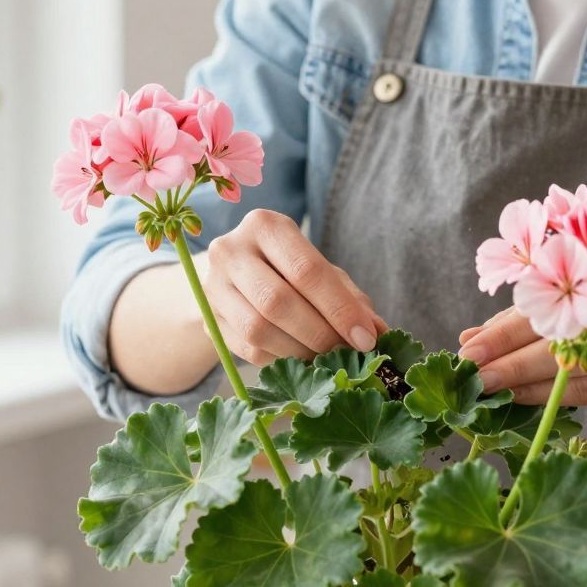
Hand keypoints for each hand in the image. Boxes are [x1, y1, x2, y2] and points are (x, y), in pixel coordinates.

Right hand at [204, 209, 383, 366]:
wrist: (235, 276)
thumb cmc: (288, 269)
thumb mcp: (320, 270)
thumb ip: (349, 297)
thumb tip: (378, 332)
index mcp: (265, 226)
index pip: (306, 270)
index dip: (339, 309)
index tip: (366, 338)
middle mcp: (230, 250)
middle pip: (277, 301)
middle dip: (319, 333)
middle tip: (346, 352)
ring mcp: (213, 286)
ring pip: (258, 329)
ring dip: (299, 351)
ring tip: (326, 358)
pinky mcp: (208, 319)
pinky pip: (248, 349)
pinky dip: (281, 360)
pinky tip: (301, 360)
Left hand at [458, 307, 586, 406]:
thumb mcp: (572, 300)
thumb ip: (522, 315)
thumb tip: (469, 337)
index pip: (546, 304)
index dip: (505, 328)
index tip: (469, 348)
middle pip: (558, 338)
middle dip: (507, 358)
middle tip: (471, 372)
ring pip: (568, 369)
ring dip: (521, 381)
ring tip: (486, 387)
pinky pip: (584, 392)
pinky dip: (545, 395)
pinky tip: (517, 396)